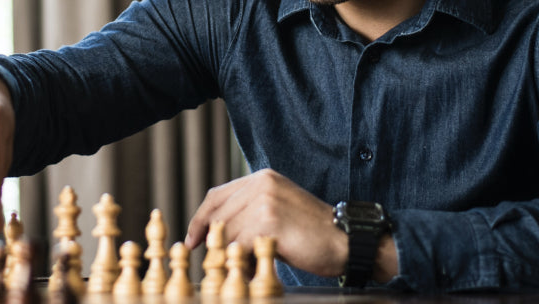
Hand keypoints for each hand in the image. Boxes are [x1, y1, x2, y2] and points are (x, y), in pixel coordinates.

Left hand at [184, 169, 348, 276]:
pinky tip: (253, 269)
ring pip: (228, 234)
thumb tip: (212, 231)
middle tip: (215, 261)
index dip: (200, 219)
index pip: (216, 196)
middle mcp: (262, 184)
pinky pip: (240, 247)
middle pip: (218, 217)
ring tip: (244, 266)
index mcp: (262, 178)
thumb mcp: (277, 210)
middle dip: (213, 243)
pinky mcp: (269, 222)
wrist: (346, 241)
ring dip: (231, 256)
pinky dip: (243, 263)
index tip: (193, 239)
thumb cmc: (311, 233)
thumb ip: (249, 210)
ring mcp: (265, 201)